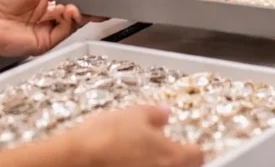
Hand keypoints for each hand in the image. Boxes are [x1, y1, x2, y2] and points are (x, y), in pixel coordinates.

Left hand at [0, 0, 84, 58]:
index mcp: (39, 0)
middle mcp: (43, 15)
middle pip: (70, 10)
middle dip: (82, 4)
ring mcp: (44, 29)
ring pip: (70, 22)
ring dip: (76, 12)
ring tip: (74, 5)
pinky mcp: (45, 42)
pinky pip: (64, 32)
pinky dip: (70, 22)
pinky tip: (69, 12)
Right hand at [62, 105, 203, 166]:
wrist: (76, 159)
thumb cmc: (105, 137)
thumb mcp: (134, 114)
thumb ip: (155, 114)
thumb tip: (165, 113)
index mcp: (172, 156)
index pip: (197, 155)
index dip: (193, 147)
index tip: (188, 143)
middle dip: (177, 159)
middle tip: (166, 149)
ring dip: (157, 164)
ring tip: (143, 155)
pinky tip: (127, 162)